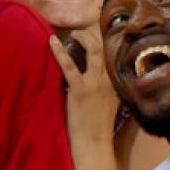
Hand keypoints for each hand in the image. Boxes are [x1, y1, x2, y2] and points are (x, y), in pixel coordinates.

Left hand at [50, 27, 120, 145]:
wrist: (94, 140)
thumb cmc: (100, 122)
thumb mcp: (113, 98)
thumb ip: (109, 81)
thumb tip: (102, 67)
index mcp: (117, 78)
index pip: (114, 50)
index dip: (106, 36)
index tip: (98, 29)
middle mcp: (109, 77)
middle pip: (104, 45)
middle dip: (92, 33)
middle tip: (81, 33)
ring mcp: (95, 83)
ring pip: (93, 49)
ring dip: (82, 37)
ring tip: (72, 34)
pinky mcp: (80, 90)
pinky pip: (69, 66)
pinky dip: (60, 52)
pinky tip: (53, 41)